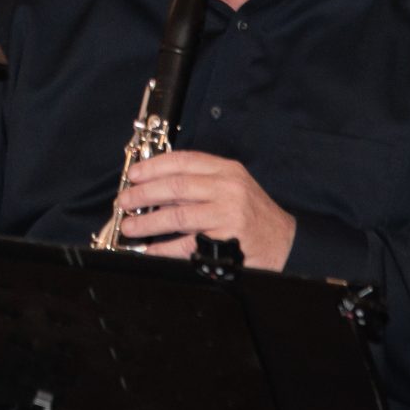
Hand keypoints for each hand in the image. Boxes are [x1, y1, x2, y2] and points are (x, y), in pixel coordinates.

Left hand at [118, 149, 294, 270]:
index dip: (153, 166)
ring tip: (130, 227)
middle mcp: (228, 187)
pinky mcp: (227, 238)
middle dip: (143, 194)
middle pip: (175, 186)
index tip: (133, 174)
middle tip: (124, 201)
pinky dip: (165, 248)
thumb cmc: (252, 215)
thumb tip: (154, 187)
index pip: (183, 161)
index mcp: (226, 170)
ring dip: (148, 222)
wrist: (286, 242)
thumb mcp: (231, 188)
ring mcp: (228, 213)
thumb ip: (199, 184)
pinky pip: (187, 244)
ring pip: (177, 215)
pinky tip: (151, 249)